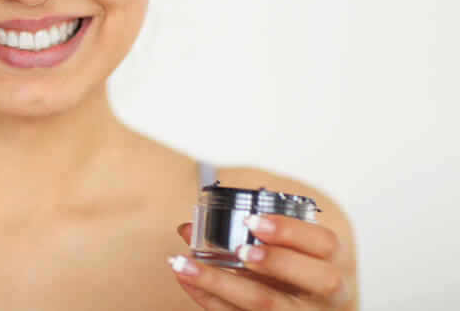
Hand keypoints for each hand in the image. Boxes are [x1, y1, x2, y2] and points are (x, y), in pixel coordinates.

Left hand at [168, 217, 353, 308]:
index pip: (326, 244)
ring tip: (186, 265)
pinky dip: (211, 300)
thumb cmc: (294, 274)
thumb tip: (187, 229)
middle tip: (239, 250)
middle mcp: (330, 295)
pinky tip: (188, 282)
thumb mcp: (286, 250)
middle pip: (317, 280)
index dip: (290, 231)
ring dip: (223, 284)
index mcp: (337, 263)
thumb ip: (248, 236)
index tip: (252, 221)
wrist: (309, 309)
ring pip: (270, 306)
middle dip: (276, 262)